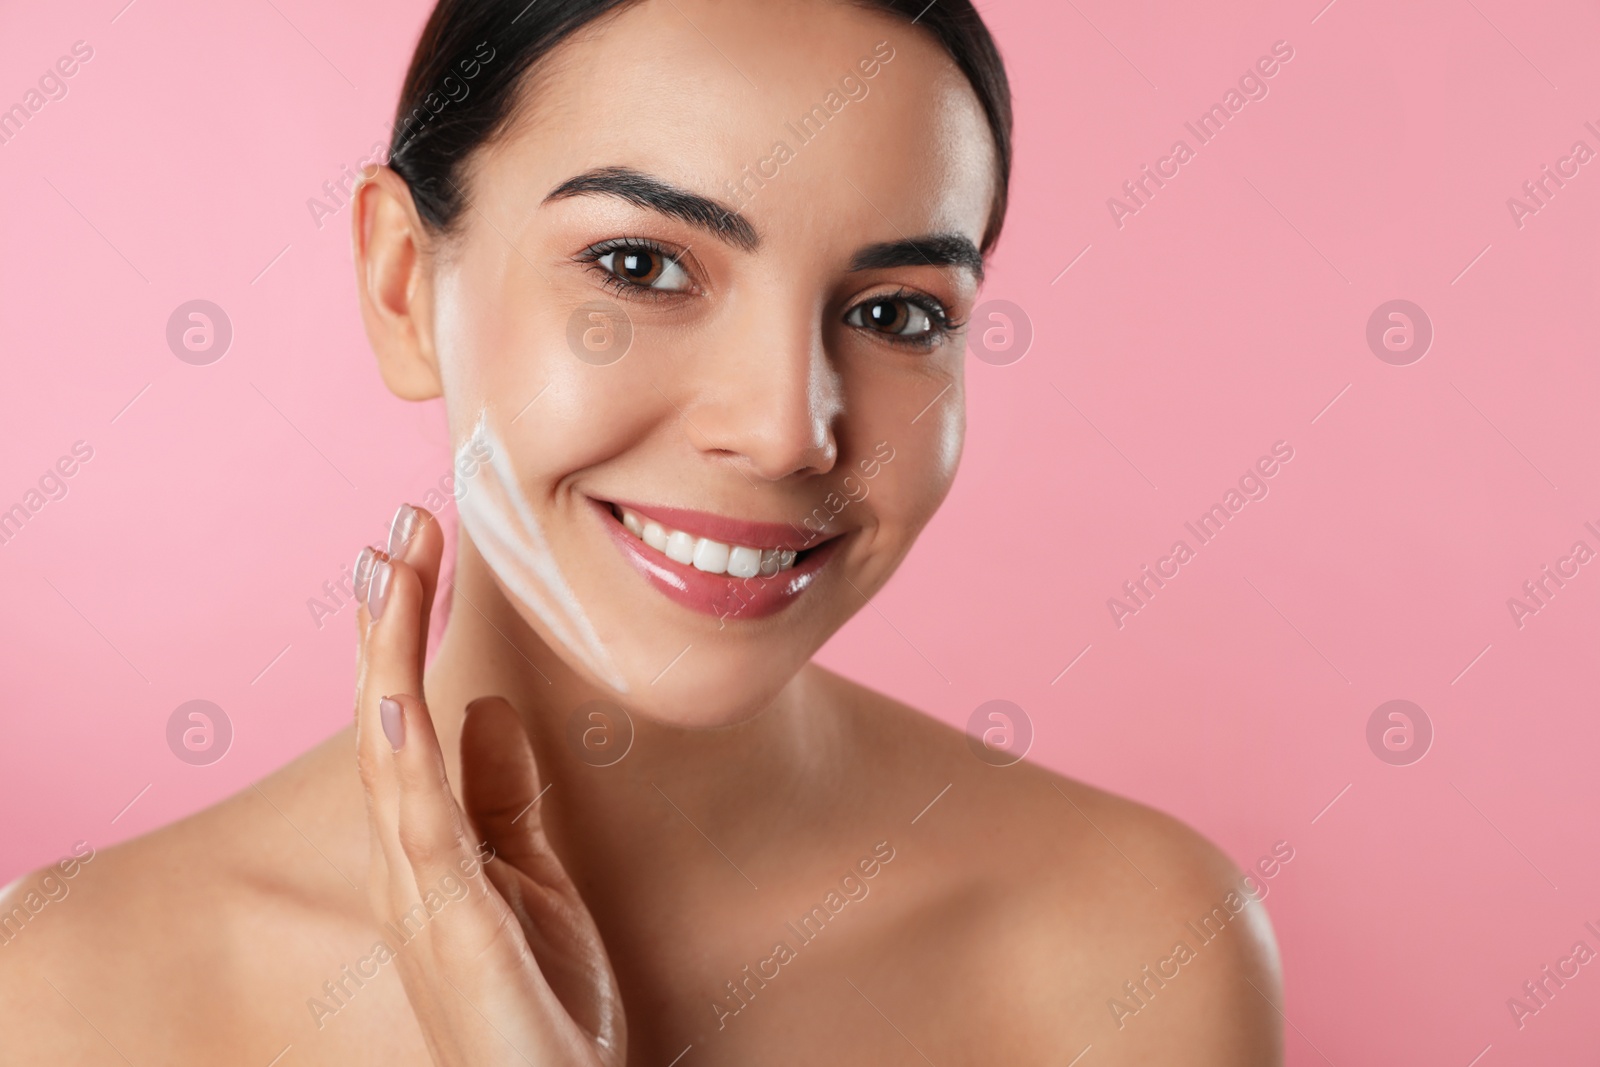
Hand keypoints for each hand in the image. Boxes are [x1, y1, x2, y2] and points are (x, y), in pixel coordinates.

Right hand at [352, 503, 626, 1065]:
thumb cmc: (538, 1004)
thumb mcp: (532, 878)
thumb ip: (503, 798)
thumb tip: (483, 707)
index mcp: (427, 844)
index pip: (405, 714)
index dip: (401, 629)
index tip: (416, 546)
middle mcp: (407, 860)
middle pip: (386, 715)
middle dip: (389, 617)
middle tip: (400, 525)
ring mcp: (422, 895)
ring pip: (392, 754)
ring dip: (386, 658)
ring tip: (389, 570)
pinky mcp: (455, 929)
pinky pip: (425, 833)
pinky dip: (406, 762)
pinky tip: (398, 702)